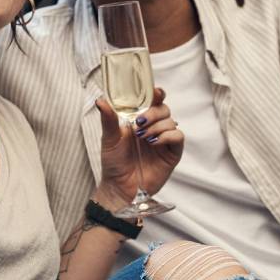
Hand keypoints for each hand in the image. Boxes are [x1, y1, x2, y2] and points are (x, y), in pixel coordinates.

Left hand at [93, 88, 183, 205]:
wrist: (119, 187)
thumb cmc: (114, 163)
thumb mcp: (109, 138)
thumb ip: (108, 119)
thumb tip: (101, 100)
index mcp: (140, 120)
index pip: (153, 101)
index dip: (156, 94)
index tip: (155, 92)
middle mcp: (154, 128)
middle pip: (164, 108)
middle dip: (154, 112)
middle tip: (140, 122)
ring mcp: (164, 140)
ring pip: (171, 121)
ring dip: (157, 126)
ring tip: (143, 137)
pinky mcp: (172, 153)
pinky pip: (178, 137)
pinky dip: (167, 136)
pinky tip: (154, 142)